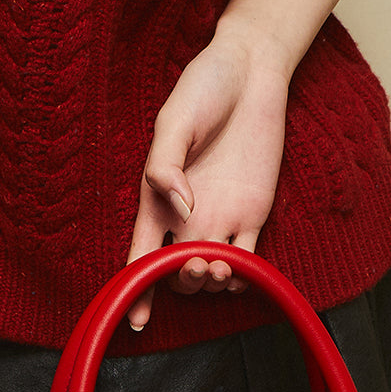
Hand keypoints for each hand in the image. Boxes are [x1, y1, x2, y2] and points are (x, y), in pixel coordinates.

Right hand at [125, 31, 289, 329]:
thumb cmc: (204, 88)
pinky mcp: (253, 214)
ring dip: (212, 282)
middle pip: (176, 272)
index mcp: (157, 201)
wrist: (252, 71)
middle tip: (198, 266)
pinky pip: (247, 258)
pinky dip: (243, 275)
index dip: (137, 291)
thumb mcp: (173, 121)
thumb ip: (166, 166)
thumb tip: (179, 211)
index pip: (141, 256)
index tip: (138, 320)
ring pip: (211, 272)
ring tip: (219, 269)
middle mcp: (186, 218)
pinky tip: (239, 273)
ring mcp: (221, 218)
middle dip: (183, 281)